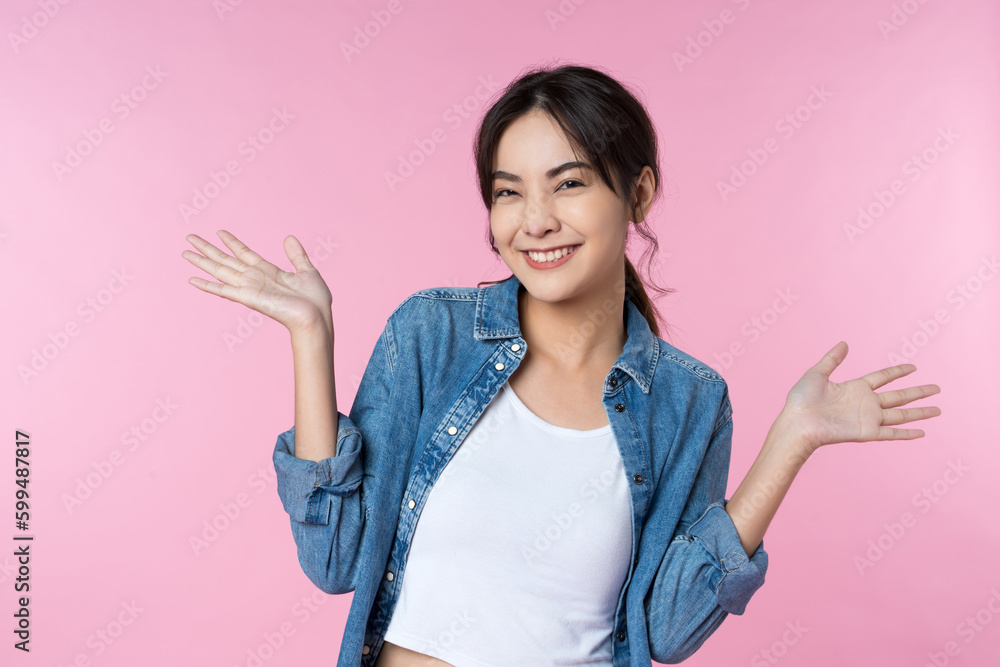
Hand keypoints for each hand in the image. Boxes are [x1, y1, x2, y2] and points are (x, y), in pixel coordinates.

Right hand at [182, 230, 332, 335]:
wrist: (316, 316)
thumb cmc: (314, 299)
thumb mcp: (307, 270)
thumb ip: (296, 255)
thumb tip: (289, 238)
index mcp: (268, 271)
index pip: (244, 253)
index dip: (231, 242)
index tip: (219, 232)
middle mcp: (255, 278)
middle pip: (225, 260)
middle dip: (208, 249)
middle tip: (190, 237)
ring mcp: (249, 288)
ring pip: (219, 271)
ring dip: (202, 262)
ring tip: (185, 252)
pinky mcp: (247, 298)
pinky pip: (223, 290)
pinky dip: (207, 285)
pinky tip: (192, 280)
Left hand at [779, 341, 940, 453]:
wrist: (797, 423)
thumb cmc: (801, 400)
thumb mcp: (817, 374)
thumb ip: (832, 359)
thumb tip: (844, 343)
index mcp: (855, 388)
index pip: (883, 377)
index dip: (898, 372)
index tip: (913, 368)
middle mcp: (865, 403)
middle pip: (899, 396)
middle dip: (918, 392)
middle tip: (937, 388)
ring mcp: (868, 418)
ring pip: (901, 414)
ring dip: (920, 413)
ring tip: (938, 409)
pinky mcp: (867, 433)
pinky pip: (892, 433)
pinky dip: (907, 433)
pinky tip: (923, 432)